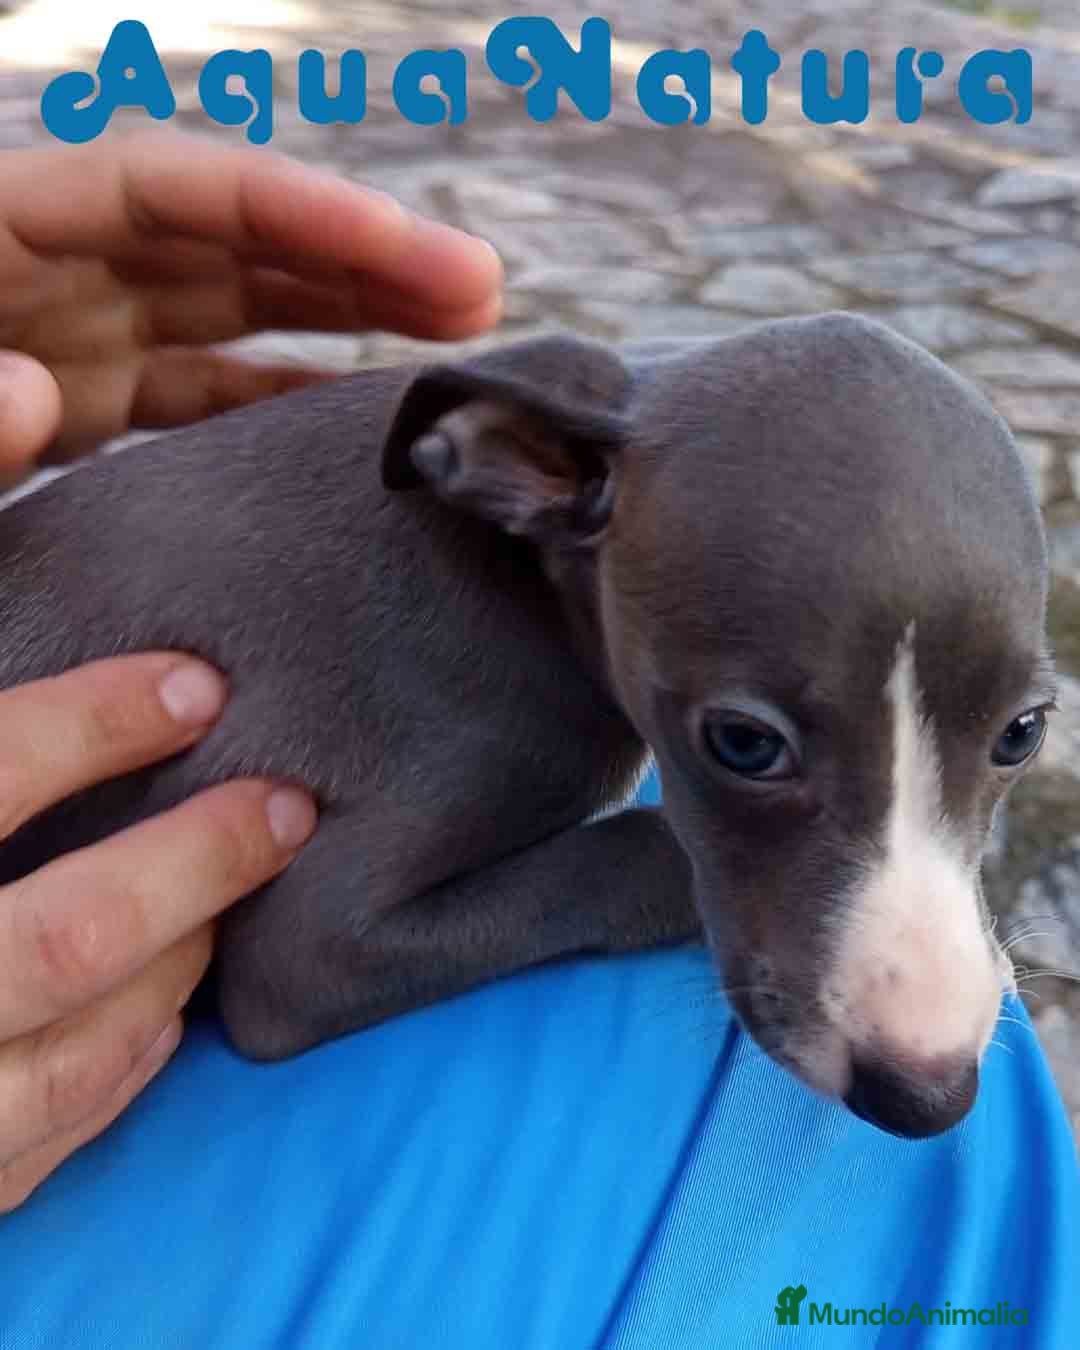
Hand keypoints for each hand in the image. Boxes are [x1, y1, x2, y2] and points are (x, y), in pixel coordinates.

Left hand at [0, 131, 502, 477]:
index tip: (407, 248)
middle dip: (359, 253)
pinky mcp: (95, 399)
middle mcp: (59, 267)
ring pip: (239, 303)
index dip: (293, 206)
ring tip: (461, 331)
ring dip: (349, 310)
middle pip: (230, 234)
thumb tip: (35, 392)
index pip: (165, 189)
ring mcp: (83, 331)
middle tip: (483, 289)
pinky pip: (210, 387)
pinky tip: (360, 411)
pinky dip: (287, 397)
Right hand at [0, 654, 316, 1210]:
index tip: (198, 685)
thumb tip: (14, 563)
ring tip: (224, 900)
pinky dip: (124, 1064)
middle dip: (196, 861)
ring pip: (79, 1047)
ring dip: (177, 962)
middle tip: (285, 806)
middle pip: (66, 934)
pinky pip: (48, 1139)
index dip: (98, 724)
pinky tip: (164, 1011)